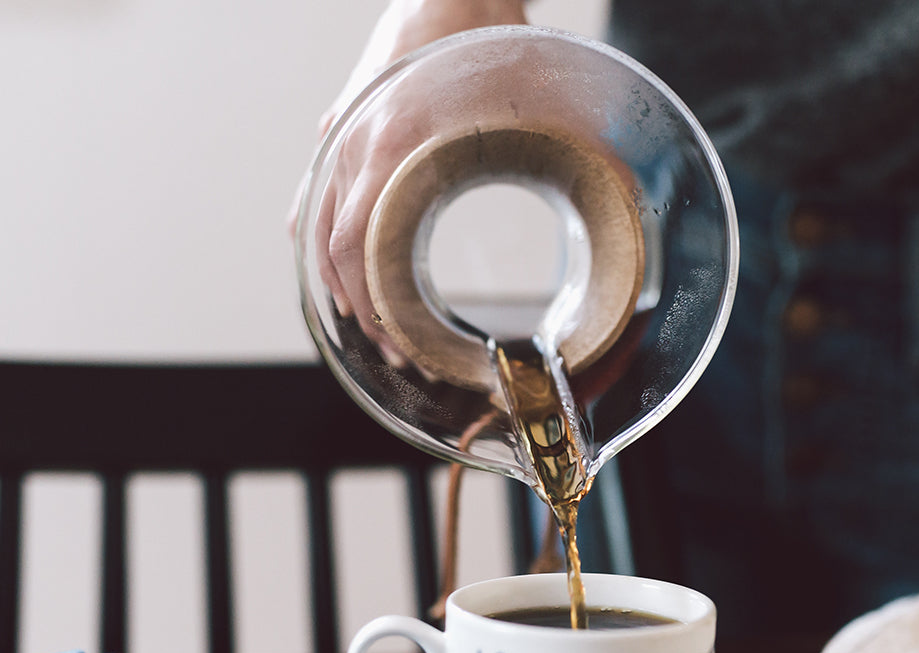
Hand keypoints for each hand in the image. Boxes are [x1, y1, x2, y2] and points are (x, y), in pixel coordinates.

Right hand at [296, 0, 527, 364]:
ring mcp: (342, 136)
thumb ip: (531, 153)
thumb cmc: (480, 36)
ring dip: (339, 285)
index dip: (372, 307)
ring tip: (370, 326)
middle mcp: (354, 142)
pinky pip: (318, 196)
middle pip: (333, 251)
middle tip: (394, 350)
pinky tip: (336, 275)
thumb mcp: (507, 100)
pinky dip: (322, 242)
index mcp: (389, 143)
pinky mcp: (345, 131)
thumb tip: (600, 191)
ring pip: (317, 229)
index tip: (397, 341)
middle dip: (362, 311)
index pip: (353, 248)